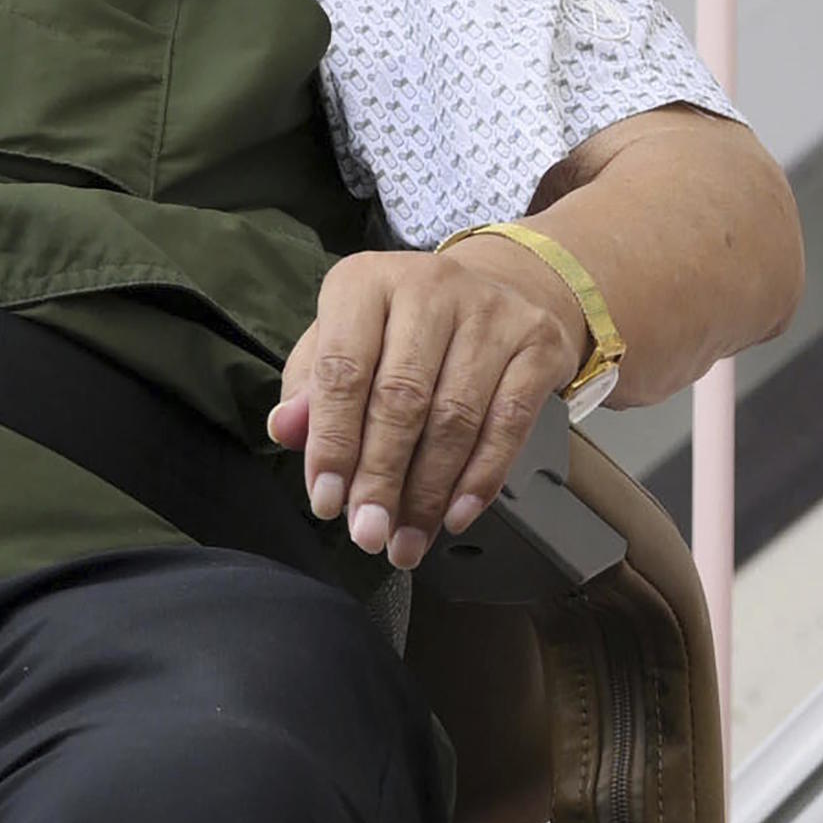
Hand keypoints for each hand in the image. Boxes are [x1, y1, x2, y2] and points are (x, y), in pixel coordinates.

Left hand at [263, 237, 588, 570]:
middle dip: (380, 478)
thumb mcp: (342, 341)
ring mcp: (489, 311)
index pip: (342, 369)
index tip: (326, 503)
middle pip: (400, 398)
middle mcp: (428, 288)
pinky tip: (456, 515)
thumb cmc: (402, 327)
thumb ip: (309, 388)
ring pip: (454, 418)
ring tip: (407, 540)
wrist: (497, 288)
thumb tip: (285, 430)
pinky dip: (480, 479)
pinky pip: (508, 424)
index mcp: (364, 282)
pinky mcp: (537, 343)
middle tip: (368, 534)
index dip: (332, 443)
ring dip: (427, 492)